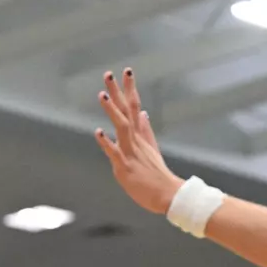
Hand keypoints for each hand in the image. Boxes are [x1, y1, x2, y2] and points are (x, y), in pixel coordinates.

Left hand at [93, 69, 182, 214]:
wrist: (168, 195)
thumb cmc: (157, 175)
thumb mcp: (151, 148)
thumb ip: (145, 130)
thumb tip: (143, 112)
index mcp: (140, 135)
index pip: (133, 107)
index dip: (129, 89)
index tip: (127, 71)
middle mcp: (135, 140)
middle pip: (126, 111)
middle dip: (118, 92)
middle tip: (110, 73)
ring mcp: (131, 152)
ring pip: (121, 127)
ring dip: (112, 110)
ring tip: (102, 95)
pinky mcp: (125, 167)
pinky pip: (115, 152)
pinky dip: (106, 142)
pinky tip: (98, 131)